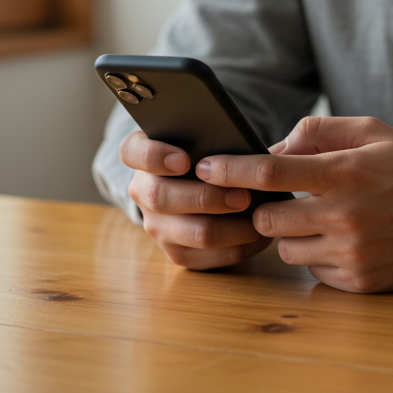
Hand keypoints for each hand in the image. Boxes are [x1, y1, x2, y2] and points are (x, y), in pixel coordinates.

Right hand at [119, 130, 272, 269]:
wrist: (198, 187)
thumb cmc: (206, 154)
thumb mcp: (202, 137)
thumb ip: (211, 135)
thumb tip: (247, 148)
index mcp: (141, 155)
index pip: (132, 152)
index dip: (154, 157)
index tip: (183, 160)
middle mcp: (142, 191)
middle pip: (163, 198)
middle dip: (207, 198)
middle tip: (243, 195)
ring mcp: (156, 226)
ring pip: (194, 233)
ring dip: (233, 227)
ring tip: (261, 216)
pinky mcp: (177, 253)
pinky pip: (211, 257)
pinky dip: (241, 246)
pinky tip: (261, 234)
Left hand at [195, 116, 392, 292]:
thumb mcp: (371, 132)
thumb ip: (317, 131)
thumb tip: (271, 149)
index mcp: (345, 173)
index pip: (270, 172)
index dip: (230, 169)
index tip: (204, 167)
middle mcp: (345, 216)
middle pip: (268, 218)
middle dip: (264, 207)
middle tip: (284, 197)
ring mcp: (352, 253)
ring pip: (287, 248)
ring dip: (292, 234)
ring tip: (323, 217)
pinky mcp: (360, 281)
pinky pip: (314, 271)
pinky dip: (318, 255)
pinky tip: (345, 239)